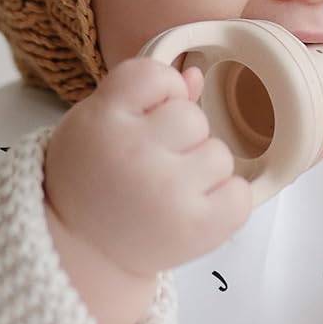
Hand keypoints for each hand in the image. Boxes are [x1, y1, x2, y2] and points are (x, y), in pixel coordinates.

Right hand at [45, 57, 251, 279]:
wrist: (82, 247)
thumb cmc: (91, 179)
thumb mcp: (97, 123)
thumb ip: (143, 93)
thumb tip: (195, 76)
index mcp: (103, 121)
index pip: (155, 76)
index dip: (160, 91)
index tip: (146, 115)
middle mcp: (135, 153)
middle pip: (192, 115)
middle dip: (180, 135)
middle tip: (151, 162)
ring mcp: (169, 193)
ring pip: (219, 153)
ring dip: (202, 168)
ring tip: (169, 189)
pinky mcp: (197, 228)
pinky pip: (240, 193)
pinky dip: (225, 199)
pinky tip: (194, 206)